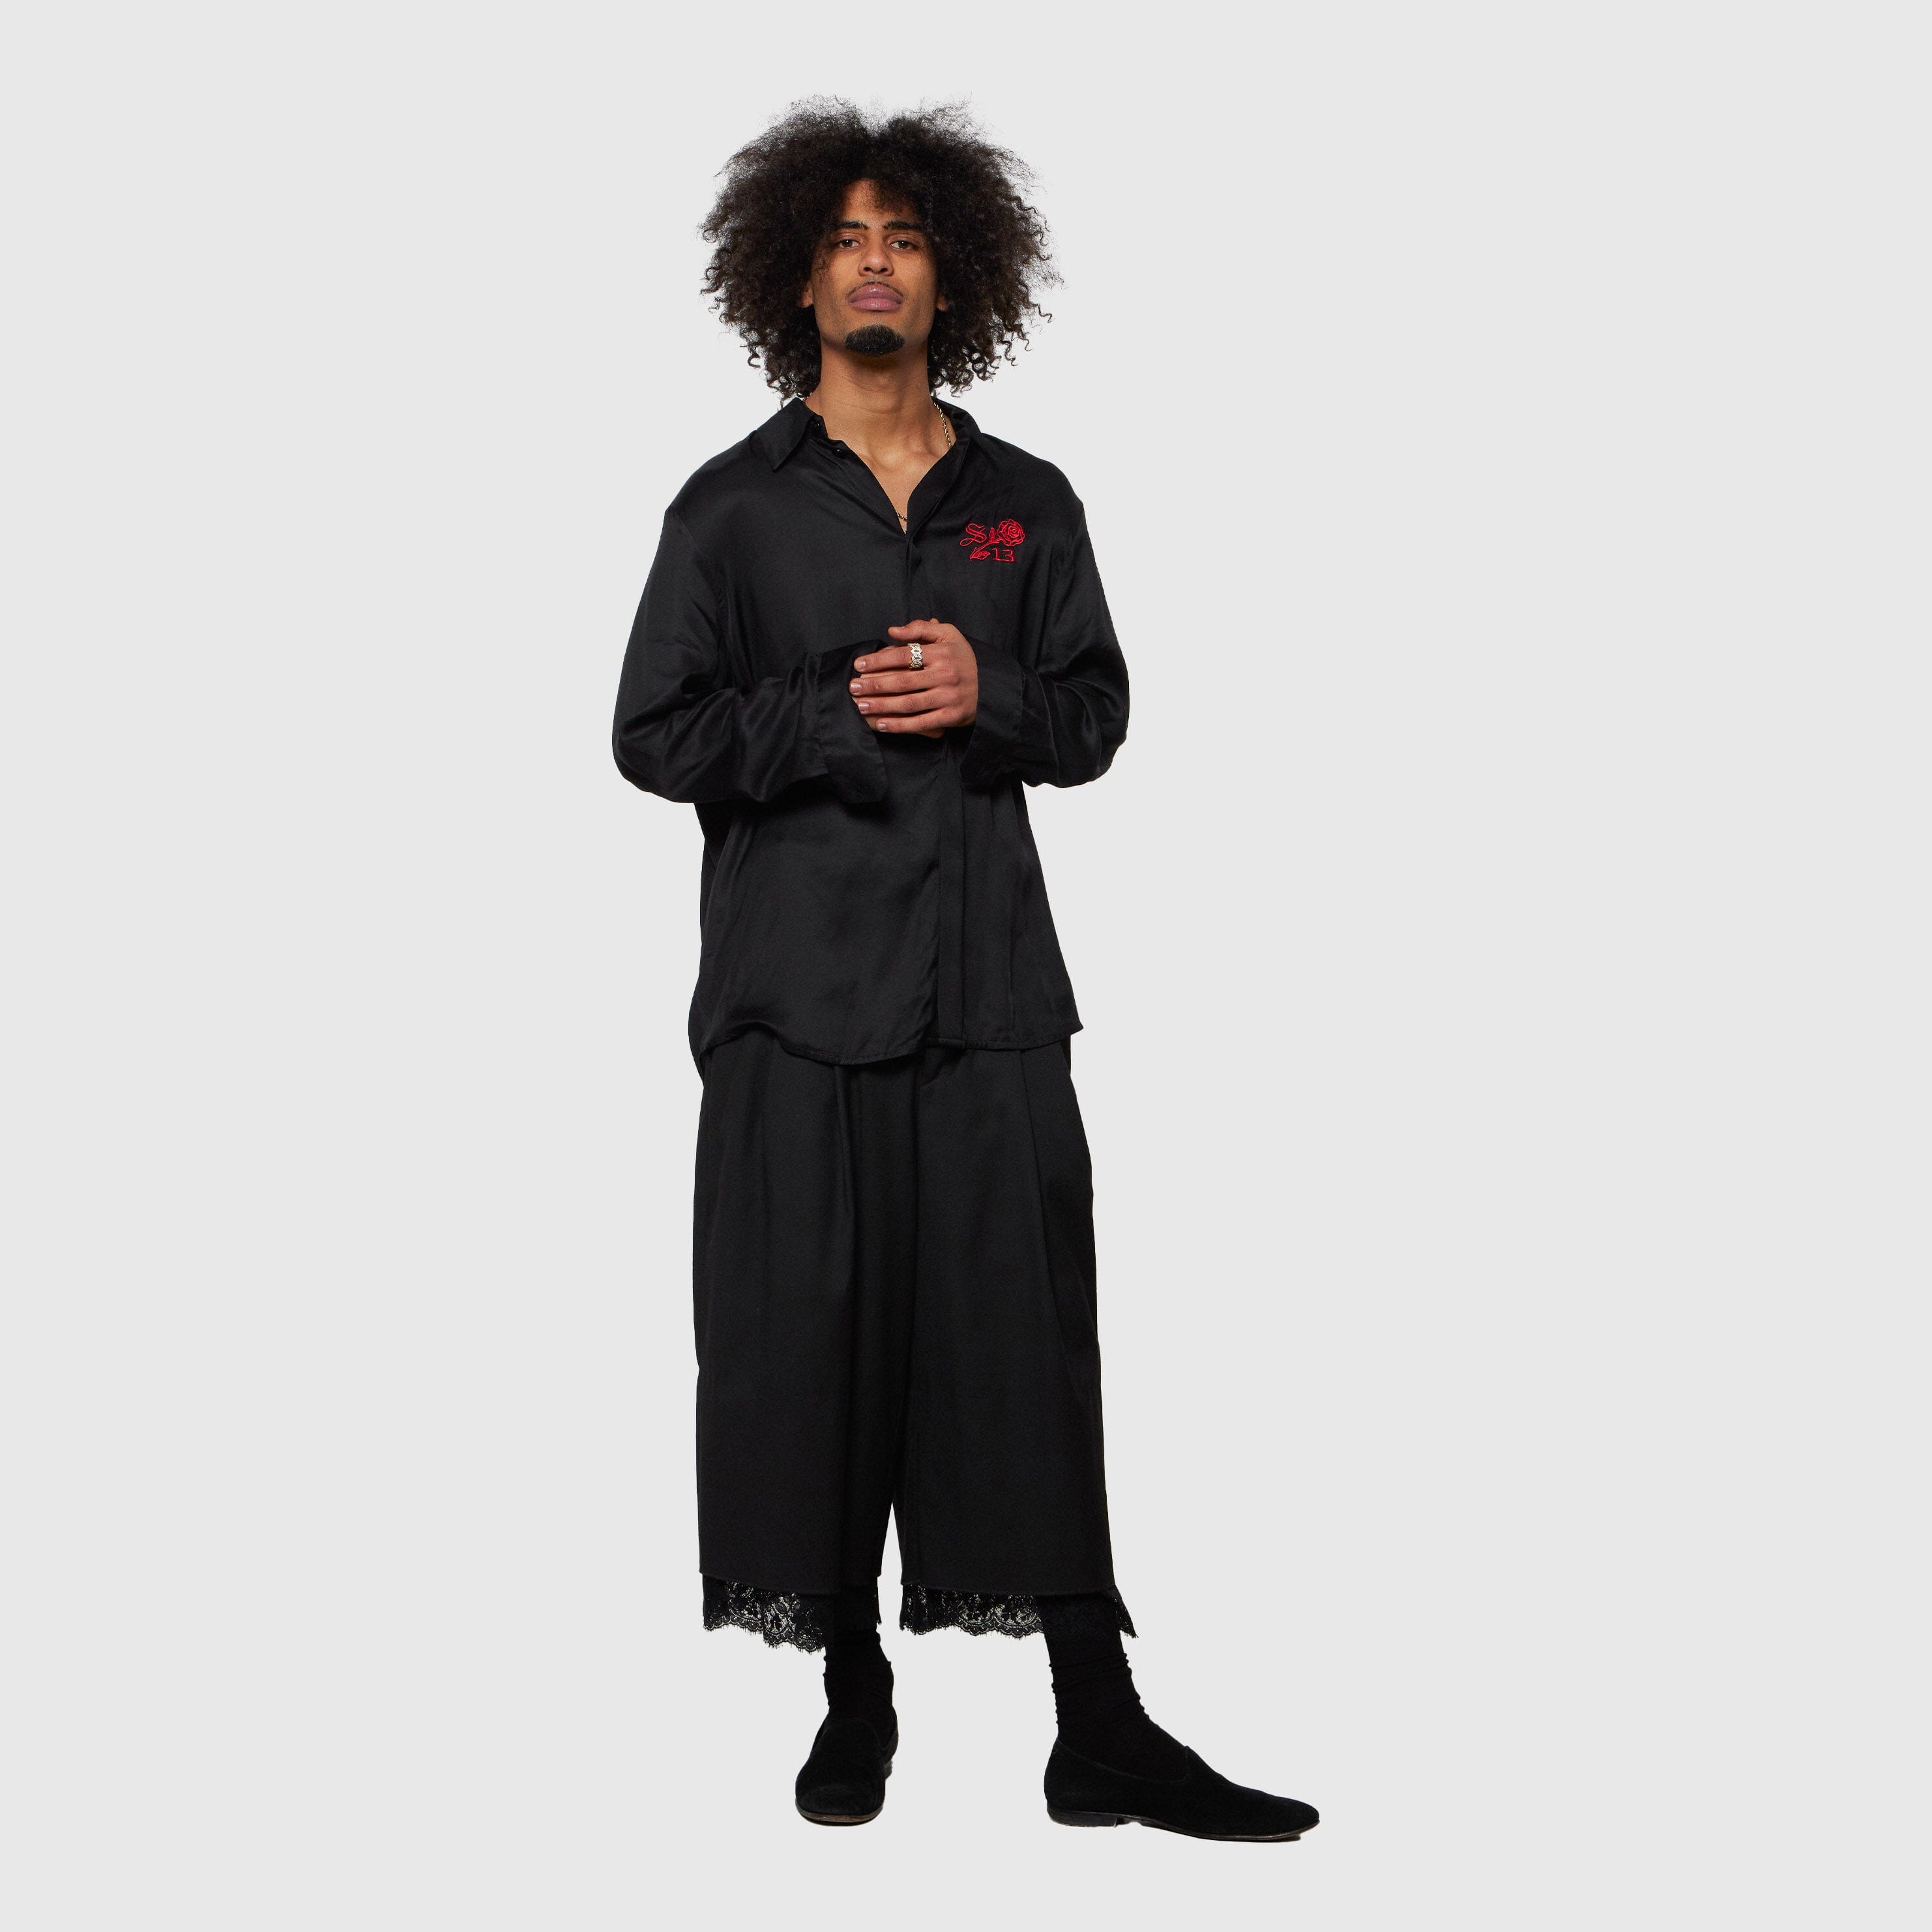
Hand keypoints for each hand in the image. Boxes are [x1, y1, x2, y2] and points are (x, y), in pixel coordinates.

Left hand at [850, 622, 978, 737]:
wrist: (991, 685)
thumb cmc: (963, 658)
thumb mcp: (948, 634)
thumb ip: (920, 628)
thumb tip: (892, 631)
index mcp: (942, 652)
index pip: (903, 656)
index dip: (878, 660)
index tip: (859, 665)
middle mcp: (945, 675)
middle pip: (903, 681)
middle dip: (874, 685)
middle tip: (853, 687)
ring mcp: (948, 698)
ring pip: (909, 704)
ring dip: (882, 706)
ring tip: (861, 706)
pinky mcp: (951, 717)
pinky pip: (921, 723)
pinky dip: (900, 726)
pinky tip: (882, 724)